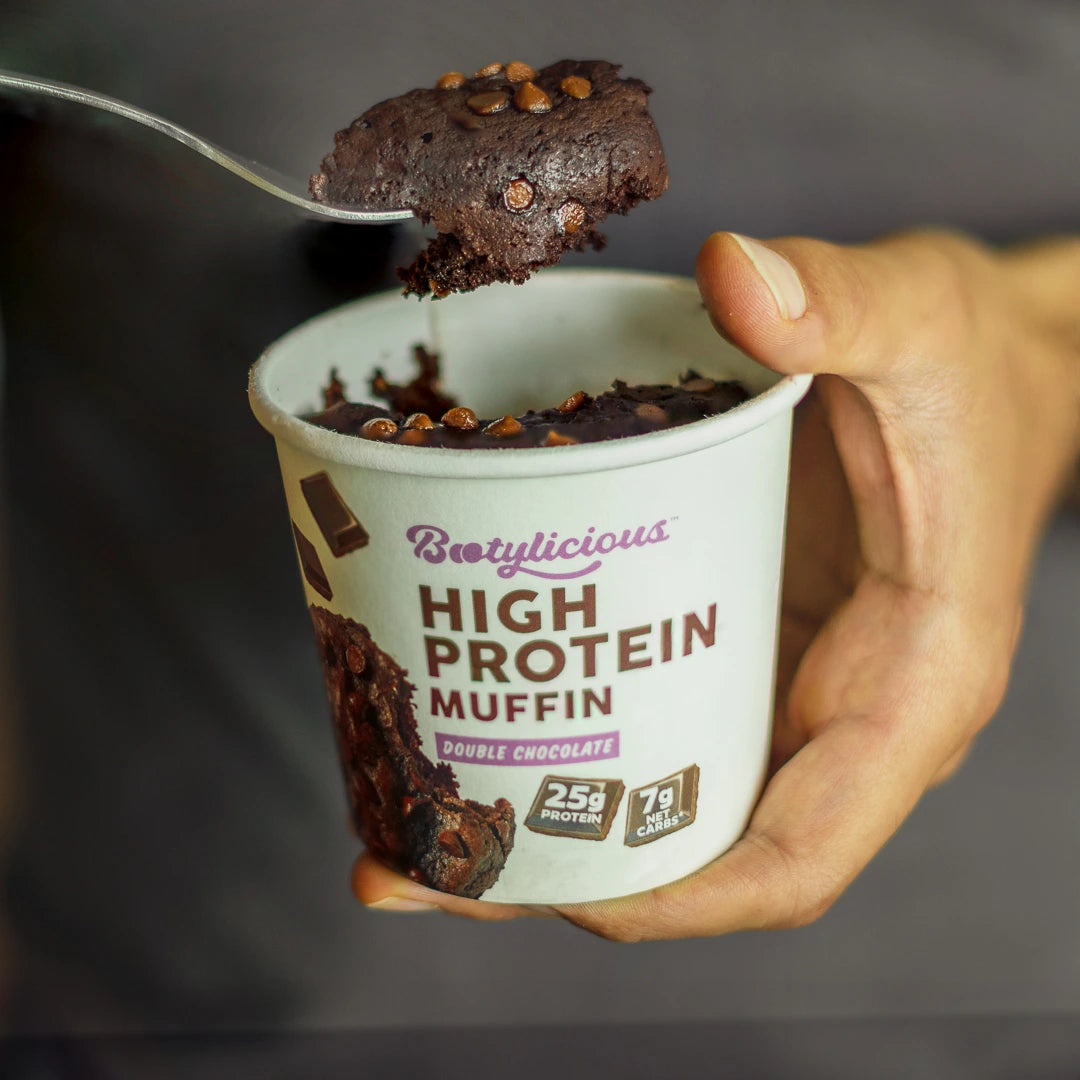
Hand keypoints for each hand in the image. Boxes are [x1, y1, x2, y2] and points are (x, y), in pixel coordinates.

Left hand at [353, 229, 1079, 935]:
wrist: (997, 365)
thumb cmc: (982, 364)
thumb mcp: (926, 318)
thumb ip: (841, 302)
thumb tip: (732, 274)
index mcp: (909, 687)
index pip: (795, 856)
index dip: (674, 896)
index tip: (548, 886)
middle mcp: (846, 713)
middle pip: (706, 848)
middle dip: (568, 872)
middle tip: (420, 857)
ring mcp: (793, 683)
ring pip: (676, 794)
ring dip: (555, 817)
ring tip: (415, 801)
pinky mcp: (751, 637)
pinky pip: (667, 715)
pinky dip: (582, 733)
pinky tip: (486, 701)